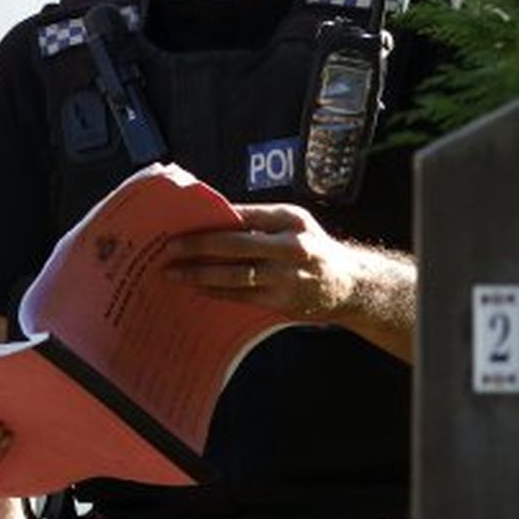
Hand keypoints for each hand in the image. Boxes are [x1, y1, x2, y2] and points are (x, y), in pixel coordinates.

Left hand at [162, 202, 359, 321]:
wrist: (348, 284)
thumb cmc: (312, 246)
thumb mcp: (293, 222)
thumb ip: (258, 220)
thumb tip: (214, 217)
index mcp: (290, 220)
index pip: (243, 216)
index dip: (211, 220)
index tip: (182, 222)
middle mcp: (289, 247)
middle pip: (235, 245)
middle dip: (198, 247)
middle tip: (170, 248)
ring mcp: (286, 278)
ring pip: (234, 275)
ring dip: (201, 274)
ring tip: (175, 273)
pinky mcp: (281, 302)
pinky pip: (241, 296)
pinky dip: (217, 292)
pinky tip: (197, 289)